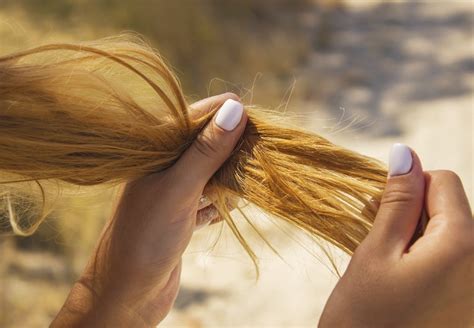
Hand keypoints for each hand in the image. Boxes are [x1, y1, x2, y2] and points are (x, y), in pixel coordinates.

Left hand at [52, 93, 246, 326]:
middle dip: (232, 149)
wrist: (127, 294)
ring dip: (229, 179)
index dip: (225, 114)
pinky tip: (227, 210)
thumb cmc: (145, 237)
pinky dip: (220, 203)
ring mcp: (172, 192)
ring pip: (210, 173)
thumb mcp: (179, 188)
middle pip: (206, 145)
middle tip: (257, 155)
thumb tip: (235, 108)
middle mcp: (163, 167)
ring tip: (243, 186)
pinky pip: (208, 199)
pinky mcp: (181, 215)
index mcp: (154, 151)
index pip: (195, 118)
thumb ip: (206, 150)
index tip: (256, 118)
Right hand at [319, 144, 472, 326]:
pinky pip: (451, 262)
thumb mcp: (375, 253)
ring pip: (448, 235)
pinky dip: (424, 260)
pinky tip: (399, 280)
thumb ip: (397, 201)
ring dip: (414, 237)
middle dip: (410, 213)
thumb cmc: (365, 318)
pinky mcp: (467, 303)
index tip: (379, 209)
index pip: (443, 182)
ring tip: (384, 263)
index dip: (408, 187)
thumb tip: (405, 154)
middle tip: (375, 237)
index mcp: (463, 246)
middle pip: (449, 209)